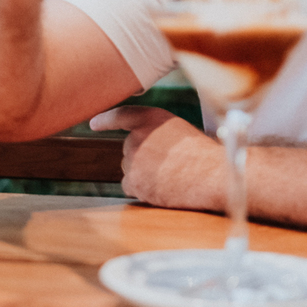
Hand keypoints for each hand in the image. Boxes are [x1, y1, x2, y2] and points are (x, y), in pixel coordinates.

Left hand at [90, 106, 222, 209]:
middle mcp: (136, 136)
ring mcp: (132, 159)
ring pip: (130, 170)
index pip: (121, 116)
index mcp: (150, 118)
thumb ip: (156, 134)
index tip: (94, 124)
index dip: (106, 120)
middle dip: (143, 159)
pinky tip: (161, 189)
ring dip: (144, 176)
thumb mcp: (178, 131)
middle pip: (129, 151)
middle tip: (170, 166)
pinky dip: (141, 190)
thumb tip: (143, 148)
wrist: (212, 175)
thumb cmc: (203, 155)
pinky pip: (129, 187)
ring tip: (170, 177)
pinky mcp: (133, 181)